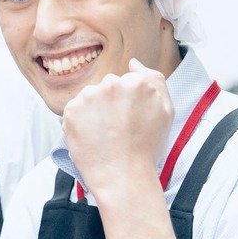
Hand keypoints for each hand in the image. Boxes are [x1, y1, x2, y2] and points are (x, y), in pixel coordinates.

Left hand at [62, 58, 172, 197]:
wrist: (123, 176)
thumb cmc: (146, 148)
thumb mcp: (166, 111)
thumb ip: (155, 80)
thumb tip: (134, 63)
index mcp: (137, 82)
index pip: (127, 82)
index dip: (128, 103)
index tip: (130, 119)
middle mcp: (112, 83)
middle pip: (107, 87)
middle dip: (110, 104)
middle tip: (117, 129)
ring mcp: (89, 96)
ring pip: (90, 97)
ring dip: (94, 111)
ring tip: (104, 134)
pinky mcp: (71, 109)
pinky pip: (75, 110)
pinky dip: (80, 122)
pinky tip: (91, 136)